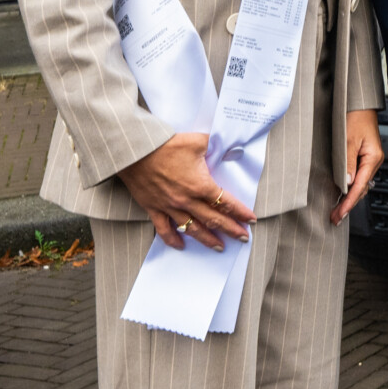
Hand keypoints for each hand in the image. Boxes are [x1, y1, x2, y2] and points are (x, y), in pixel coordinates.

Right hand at [117, 132, 254, 251]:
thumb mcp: (198, 141)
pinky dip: (173, 240)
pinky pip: (164, 230)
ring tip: (219, 247)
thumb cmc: (167, 145)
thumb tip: (231, 147)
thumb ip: (216, 145)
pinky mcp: (154, 209)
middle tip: (243, 239)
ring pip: (193, 229)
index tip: (250, 220)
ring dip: (207, 240)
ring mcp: (170, 207)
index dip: (240, 212)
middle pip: (214, 220)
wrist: (136, 151)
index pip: (226, 203)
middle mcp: (187, 200)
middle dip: (231, 230)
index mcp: (201, 185)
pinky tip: (181, 246)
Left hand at [333, 109, 383, 225]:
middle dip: (348, 205)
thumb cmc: (355, 118)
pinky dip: (351, 189)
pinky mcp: (365, 158)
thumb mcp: (348, 140)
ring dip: (349, 198)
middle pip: (362, 189)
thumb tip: (347, 183)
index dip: (349, 202)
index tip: (339, 214)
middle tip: (335, 217)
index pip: (360, 186)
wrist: (360, 105)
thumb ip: (348, 163)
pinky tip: (344, 194)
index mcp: (373, 158)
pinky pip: (359, 177)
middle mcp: (374, 161)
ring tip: (337, 211)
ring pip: (361, 185)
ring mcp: (371, 160)